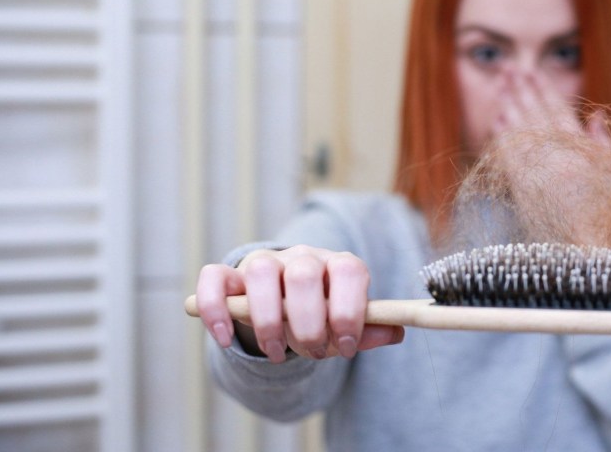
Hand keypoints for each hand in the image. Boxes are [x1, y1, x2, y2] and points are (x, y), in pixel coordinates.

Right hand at [195, 245, 403, 362]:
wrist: (283, 305)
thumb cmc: (320, 316)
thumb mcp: (345, 327)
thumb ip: (368, 330)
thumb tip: (396, 332)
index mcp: (338, 265)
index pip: (349, 271)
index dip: (349, 309)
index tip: (346, 345)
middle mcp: (302, 257)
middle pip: (304, 274)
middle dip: (308, 322)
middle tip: (313, 351)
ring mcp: (264, 263)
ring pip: (261, 272)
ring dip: (267, 320)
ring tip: (278, 352)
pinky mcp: (230, 274)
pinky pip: (214, 278)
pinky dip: (216, 310)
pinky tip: (225, 340)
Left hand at [487, 70, 610, 246]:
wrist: (583, 247)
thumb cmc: (603, 212)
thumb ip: (604, 142)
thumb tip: (595, 114)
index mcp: (580, 149)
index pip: (558, 110)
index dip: (544, 89)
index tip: (533, 72)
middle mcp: (557, 155)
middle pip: (535, 113)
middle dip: (522, 89)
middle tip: (510, 69)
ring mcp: (538, 170)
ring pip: (519, 129)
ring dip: (509, 105)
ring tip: (501, 86)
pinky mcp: (522, 187)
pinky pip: (509, 154)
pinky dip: (502, 136)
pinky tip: (496, 120)